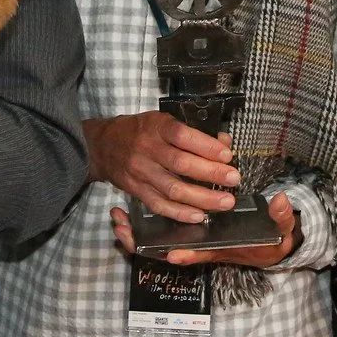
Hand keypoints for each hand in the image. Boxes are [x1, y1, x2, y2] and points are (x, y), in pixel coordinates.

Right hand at [84, 112, 237, 222]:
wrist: (103, 146)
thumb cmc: (140, 131)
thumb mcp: (163, 122)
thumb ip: (193, 133)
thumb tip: (223, 144)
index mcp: (156, 127)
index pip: (182, 135)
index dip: (206, 146)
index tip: (227, 155)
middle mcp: (146, 149)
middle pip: (181, 164)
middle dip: (211, 173)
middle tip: (233, 179)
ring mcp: (140, 172)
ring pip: (173, 188)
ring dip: (202, 197)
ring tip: (225, 201)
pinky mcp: (136, 190)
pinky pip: (159, 205)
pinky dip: (180, 212)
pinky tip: (199, 215)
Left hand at [110, 192, 297, 268]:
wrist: (270, 245)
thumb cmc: (271, 240)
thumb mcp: (280, 232)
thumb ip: (280, 218)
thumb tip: (279, 201)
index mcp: (221, 248)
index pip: (201, 253)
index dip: (186, 254)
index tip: (172, 253)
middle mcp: (202, 247)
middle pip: (168, 251)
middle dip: (144, 245)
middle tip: (122, 231)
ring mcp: (192, 240)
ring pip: (158, 243)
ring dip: (136, 235)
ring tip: (116, 219)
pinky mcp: (187, 231)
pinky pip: (159, 232)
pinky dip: (141, 226)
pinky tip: (126, 211)